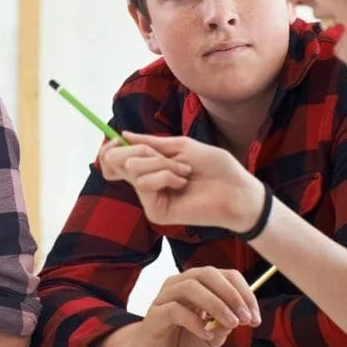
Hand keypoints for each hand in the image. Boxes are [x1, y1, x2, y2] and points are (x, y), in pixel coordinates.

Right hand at [100, 133, 265, 233]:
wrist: (236, 189)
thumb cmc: (215, 167)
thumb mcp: (180, 146)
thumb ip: (150, 143)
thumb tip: (123, 135)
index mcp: (150, 167)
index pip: (114, 160)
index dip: (109, 148)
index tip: (115, 140)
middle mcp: (145, 183)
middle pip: (115, 161)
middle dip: (141, 150)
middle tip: (167, 156)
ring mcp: (150, 199)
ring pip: (132, 169)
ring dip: (161, 164)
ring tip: (184, 172)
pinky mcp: (156, 211)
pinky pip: (146, 183)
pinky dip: (166, 176)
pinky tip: (183, 183)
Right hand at [112, 267, 260, 346]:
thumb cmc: (182, 341)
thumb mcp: (214, 335)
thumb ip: (226, 322)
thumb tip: (244, 314)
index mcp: (197, 285)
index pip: (224, 275)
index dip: (244, 292)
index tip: (255, 316)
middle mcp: (180, 284)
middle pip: (207, 274)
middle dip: (232, 294)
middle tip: (246, 318)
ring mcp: (166, 297)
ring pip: (191, 287)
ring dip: (216, 304)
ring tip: (231, 324)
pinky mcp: (155, 314)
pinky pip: (175, 309)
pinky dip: (194, 321)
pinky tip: (205, 334)